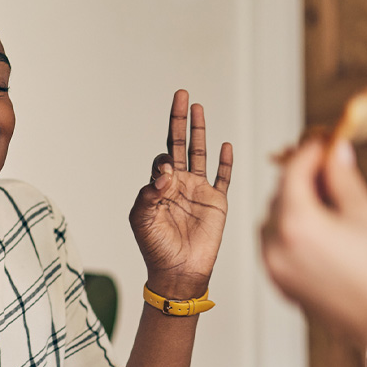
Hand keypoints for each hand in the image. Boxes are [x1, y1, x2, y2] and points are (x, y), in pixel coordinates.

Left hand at [129, 89, 233, 298]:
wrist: (178, 272)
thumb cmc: (155, 248)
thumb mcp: (142, 220)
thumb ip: (149, 193)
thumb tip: (166, 171)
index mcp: (159, 187)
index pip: (162, 160)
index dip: (164, 163)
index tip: (167, 178)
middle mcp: (179, 184)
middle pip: (179, 144)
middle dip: (179, 120)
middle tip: (181, 94)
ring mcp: (199, 191)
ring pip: (200, 153)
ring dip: (199, 131)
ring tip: (198, 107)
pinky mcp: (217, 202)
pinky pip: (223, 177)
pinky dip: (225, 161)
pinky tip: (225, 144)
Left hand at [261, 139, 366, 344]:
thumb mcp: (366, 214)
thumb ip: (342, 179)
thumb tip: (335, 152)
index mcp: (296, 223)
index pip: (293, 173)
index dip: (308, 153)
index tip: (322, 142)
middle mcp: (275, 245)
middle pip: (280, 196)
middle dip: (302, 179)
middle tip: (328, 168)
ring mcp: (272, 266)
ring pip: (274, 220)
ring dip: (294, 205)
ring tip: (328, 202)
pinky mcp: (278, 282)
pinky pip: (275, 244)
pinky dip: (291, 231)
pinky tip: (319, 230)